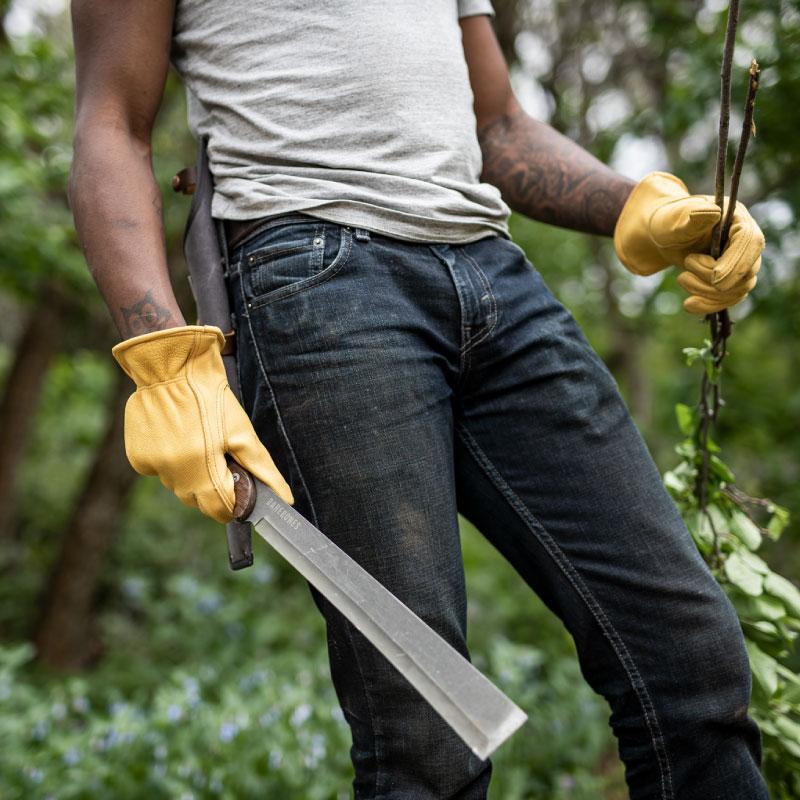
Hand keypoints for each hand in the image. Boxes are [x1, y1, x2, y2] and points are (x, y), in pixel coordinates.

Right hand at [112, 325, 292, 522]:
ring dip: (191, 476)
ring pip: (177, 488)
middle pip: (197, 502)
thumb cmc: (212, 399)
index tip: (239, 492)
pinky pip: (159, 473)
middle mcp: (174, 473)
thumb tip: (285, 499)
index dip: (233, 504)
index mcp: (202, 468)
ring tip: (198, 444)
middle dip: (213, 489)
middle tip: (220, 461)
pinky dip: (170, 464)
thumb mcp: (243, 434)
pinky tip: (177, 439)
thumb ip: (263, 470)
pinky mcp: (137, 458)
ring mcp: (152, 466)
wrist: (173, 369)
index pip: (220, 509)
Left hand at [613, 171, 763, 313]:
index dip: (735, 263)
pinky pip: (730, 298)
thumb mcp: (675, 219)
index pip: (750, 242)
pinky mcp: (733, 279)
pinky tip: (689, 305)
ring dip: (708, 293)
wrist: (664, 237)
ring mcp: (742, 261)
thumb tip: (713, 213)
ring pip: (740, 288)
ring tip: (681, 279)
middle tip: (683, 276)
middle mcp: (746, 241)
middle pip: (747, 270)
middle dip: (713, 282)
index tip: (714, 278)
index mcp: (737, 219)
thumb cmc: (669, 224)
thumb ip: (693, 216)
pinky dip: (710, 305)